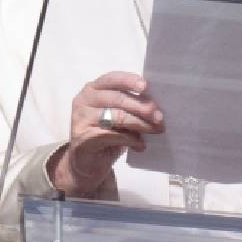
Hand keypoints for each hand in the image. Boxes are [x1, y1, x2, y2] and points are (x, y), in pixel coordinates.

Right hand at [49, 71, 163, 196]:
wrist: (87, 162)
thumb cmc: (106, 134)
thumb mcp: (117, 115)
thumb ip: (129, 106)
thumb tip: (155, 106)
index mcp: (93, 89)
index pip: (112, 79)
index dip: (130, 81)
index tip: (146, 87)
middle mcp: (84, 101)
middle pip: (118, 98)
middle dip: (142, 107)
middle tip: (159, 117)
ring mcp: (82, 119)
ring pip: (118, 117)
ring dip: (141, 124)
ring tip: (155, 130)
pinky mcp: (84, 138)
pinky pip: (114, 135)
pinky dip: (132, 140)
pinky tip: (140, 145)